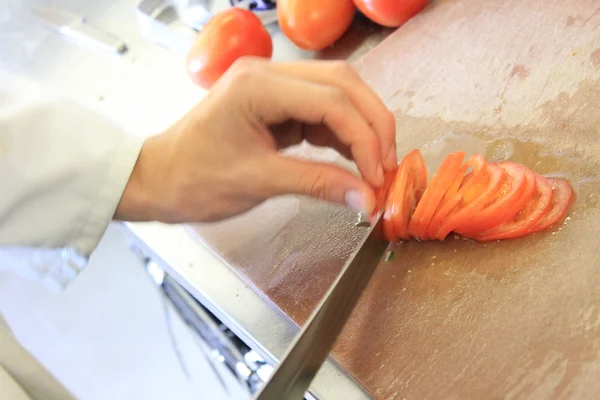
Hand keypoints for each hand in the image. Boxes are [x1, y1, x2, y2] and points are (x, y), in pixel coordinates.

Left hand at [115, 58, 396, 222]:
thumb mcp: (257, 182)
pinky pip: (321, 112)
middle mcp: (268, 74)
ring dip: (362, 128)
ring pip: (337, 94)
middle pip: (342, 84)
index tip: (379, 176)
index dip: (364, 138)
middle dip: (372, 125)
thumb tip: (367, 199)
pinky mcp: (275, 104)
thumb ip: (318, 184)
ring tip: (377, 166)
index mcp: (257, 85)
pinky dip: (343, 135)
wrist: (157, 180)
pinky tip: (356, 159)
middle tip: (387, 166)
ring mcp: (272, 87)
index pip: (331, 100)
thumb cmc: (193, 180)